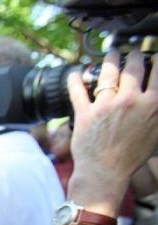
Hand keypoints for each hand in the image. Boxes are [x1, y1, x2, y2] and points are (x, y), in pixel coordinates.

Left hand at [68, 51, 157, 193]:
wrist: (106, 173)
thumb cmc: (131, 157)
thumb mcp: (156, 133)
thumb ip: (156, 111)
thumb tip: (155, 99)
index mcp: (152, 105)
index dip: (156, 59)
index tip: (154, 56)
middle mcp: (130, 100)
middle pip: (133, 66)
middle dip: (132, 55)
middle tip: (131, 52)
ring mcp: (106, 105)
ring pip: (108, 71)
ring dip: (110, 58)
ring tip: (110, 54)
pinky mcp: (85, 112)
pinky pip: (77, 89)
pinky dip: (75, 78)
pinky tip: (75, 71)